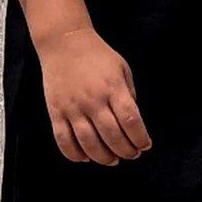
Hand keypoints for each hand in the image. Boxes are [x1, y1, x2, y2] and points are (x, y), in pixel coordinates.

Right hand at [38, 25, 151, 165]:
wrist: (64, 42)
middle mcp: (93, 100)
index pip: (130, 121)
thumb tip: (131, 124)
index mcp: (113, 88)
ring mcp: (72, 107)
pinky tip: (86, 157)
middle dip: (126, 151)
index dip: (140, 138)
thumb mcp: (122, 69)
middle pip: (112, 137)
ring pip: (89, 144)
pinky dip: (75, 155)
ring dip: (104, 158)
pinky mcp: (56, 112)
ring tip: (113, 159)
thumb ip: (128, 96)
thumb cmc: (97, 55)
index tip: (145, 145)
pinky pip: (64, 141)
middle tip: (131, 154)